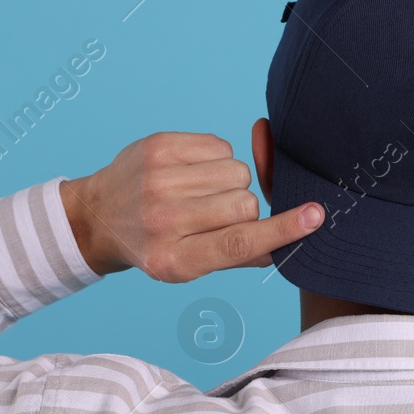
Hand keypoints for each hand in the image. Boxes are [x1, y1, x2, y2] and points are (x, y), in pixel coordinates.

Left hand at [59, 132, 322, 280]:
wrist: (99, 215)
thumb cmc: (154, 244)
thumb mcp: (187, 267)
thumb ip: (236, 257)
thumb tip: (281, 244)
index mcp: (174, 259)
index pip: (238, 244)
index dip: (281, 230)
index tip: (315, 216)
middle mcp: (163, 220)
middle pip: (244, 202)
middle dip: (243, 207)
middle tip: (216, 214)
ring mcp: (158, 180)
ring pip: (236, 171)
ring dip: (230, 182)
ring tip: (201, 192)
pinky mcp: (159, 147)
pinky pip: (220, 146)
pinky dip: (216, 159)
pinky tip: (192, 172)